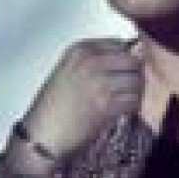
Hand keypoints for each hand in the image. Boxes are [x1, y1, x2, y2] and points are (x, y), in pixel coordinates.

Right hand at [24, 38, 142, 154]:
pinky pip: (134, 100)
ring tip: (127, 98)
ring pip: (136, 81)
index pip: (119, 43)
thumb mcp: (67, 71)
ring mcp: (100, 83)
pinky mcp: (107, 105)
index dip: (125, 57)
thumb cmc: (52, 106)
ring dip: (136, 91)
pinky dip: (132, 106)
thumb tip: (127, 58)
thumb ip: (94, 61)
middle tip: (130, 84)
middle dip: (135, 73)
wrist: (42, 134)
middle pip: (132, 61)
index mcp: (79, 50)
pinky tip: (123, 110)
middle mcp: (91, 63)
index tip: (123, 68)